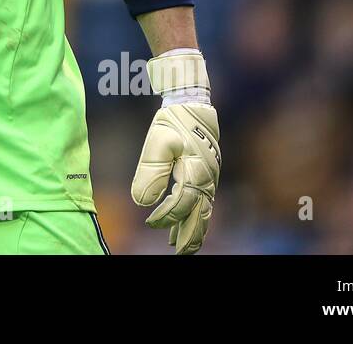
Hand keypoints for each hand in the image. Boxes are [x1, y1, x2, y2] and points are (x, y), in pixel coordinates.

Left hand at [130, 49, 219, 253]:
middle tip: (179, 252)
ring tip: (182, 245)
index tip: (150, 222)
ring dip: (194, 228)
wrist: (192, 101)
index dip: (166, 216)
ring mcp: (210, 175)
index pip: (182, 203)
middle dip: (189, 235)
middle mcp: (207, 176)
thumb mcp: (157, 142)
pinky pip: (204, 199)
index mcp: (196, 170)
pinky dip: (196, 214)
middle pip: (200, 214)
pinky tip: (184, 221)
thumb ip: (150, 172)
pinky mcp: (207, 171)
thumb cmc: (174, 120)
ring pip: (204, 209)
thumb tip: (143, 201)